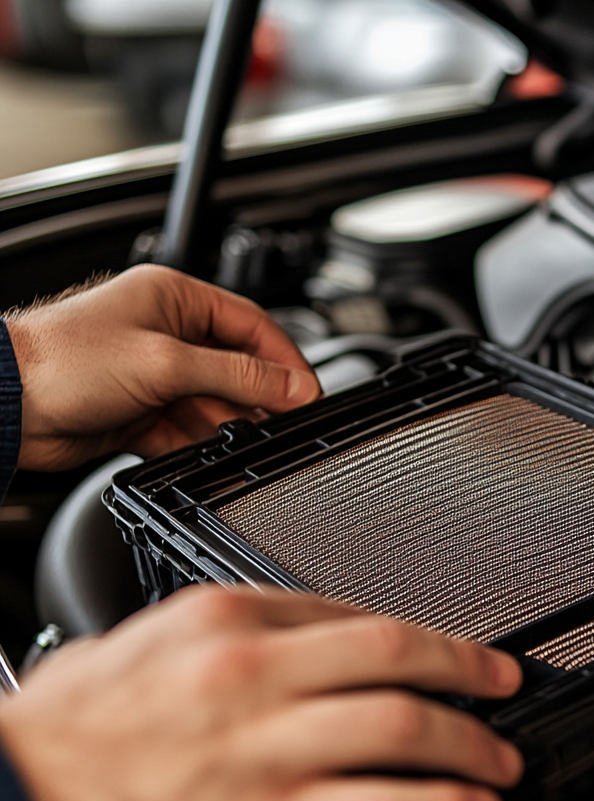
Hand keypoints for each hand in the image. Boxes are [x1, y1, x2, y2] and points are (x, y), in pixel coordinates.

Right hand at [0, 587, 522, 800]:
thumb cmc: (57, 746)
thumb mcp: (134, 650)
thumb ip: (217, 636)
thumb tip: (287, 637)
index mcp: (221, 620)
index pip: (350, 613)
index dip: (414, 635)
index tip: (442, 650)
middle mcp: (252, 674)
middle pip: (396, 654)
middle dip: (466, 668)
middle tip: (503, 681)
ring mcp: (266, 750)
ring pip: (405, 726)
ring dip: (470, 743)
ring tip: (499, 759)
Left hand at [6, 265, 321, 470]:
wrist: (8, 406)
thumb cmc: (65, 361)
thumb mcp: (168, 363)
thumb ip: (239, 376)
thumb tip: (292, 386)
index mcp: (176, 299)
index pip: (252, 325)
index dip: (285, 359)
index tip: (309, 391)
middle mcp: (168, 333)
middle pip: (237, 367)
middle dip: (260, 397)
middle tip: (286, 422)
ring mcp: (155, 375)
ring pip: (215, 402)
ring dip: (230, 424)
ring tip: (246, 442)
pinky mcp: (142, 412)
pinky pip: (189, 430)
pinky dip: (201, 443)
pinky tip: (212, 454)